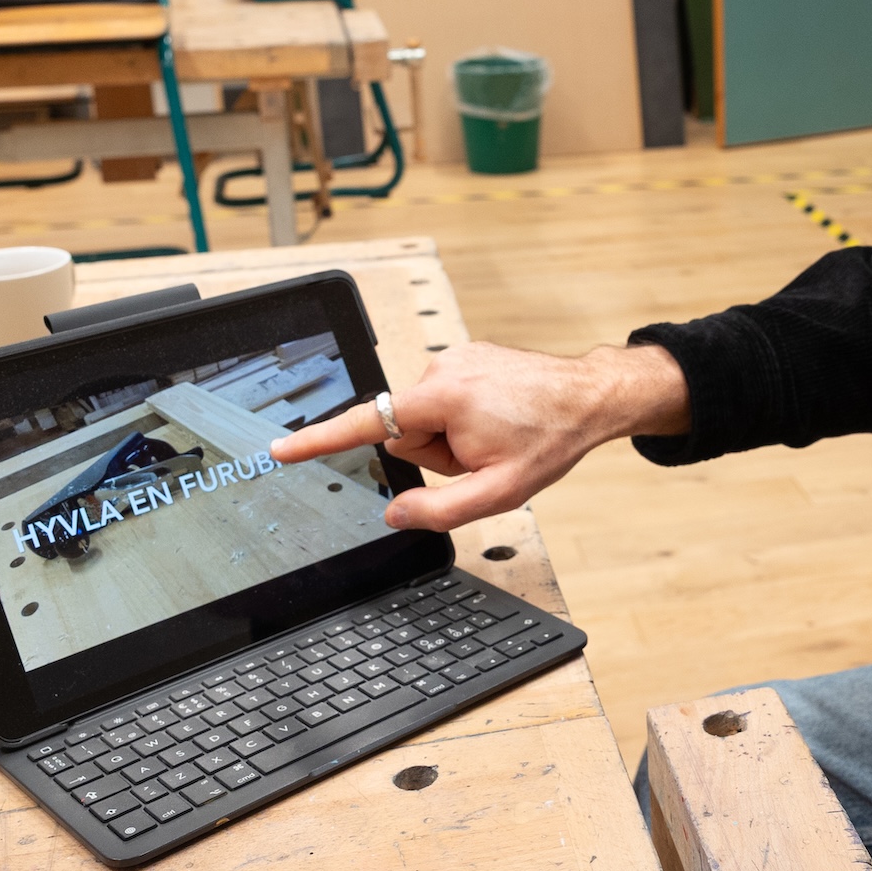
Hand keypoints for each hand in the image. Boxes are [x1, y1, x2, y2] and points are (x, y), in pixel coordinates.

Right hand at [271, 341, 688, 531]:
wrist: (590, 397)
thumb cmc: (551, 439)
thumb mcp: (499, 492)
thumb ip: (439, 510)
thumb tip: (395, 515)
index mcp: (442, 398)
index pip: (365, 423)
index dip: (319, 440)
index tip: (281, 449)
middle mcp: (440, 368)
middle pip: (405, 431)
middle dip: (436, 453)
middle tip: (482, 454)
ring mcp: (454, 358)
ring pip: (426, 418)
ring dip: (452, 437)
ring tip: (496, 434)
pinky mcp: (466, 355)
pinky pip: (444, 400)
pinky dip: (464, 417)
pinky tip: (500, 418)